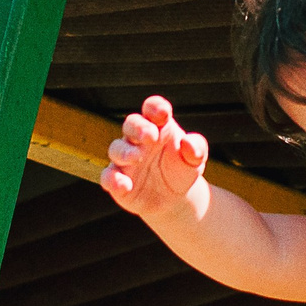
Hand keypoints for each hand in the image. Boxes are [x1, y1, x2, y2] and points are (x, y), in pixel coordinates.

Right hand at [101, 95, 210, 219]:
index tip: (163, 113)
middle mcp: (138, 139)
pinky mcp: (117, 179)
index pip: (152, 108)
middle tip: (150, 136)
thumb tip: (188, 144)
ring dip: (125, 152)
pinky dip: (113, 180)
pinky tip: (124, 185)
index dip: (155, 107)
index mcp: (158, 126)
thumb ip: (197, 149)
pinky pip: (108, 176)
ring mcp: (125, 159)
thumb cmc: (182, 169)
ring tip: (138, 158)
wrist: (174, 198)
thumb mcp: (195, 159)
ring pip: (116, 148)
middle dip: (138, 127)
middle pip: (131, 124)